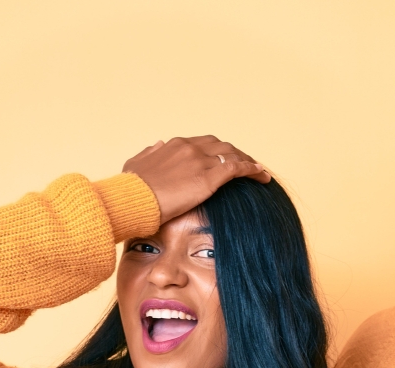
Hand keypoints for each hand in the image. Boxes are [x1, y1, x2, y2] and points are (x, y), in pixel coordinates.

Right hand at [123, 136, 271, 223]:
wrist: (133, 198)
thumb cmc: (132, 187)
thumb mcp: (136, 163)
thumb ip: (150, 152)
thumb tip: (159, 144)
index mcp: (175, 144)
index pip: (204, 143)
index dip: (217, 150)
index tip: (225, 158)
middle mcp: (190, 148)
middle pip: (221, 145)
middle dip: (236, 154)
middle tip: (246, 164)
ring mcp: (200, 161)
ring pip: (232, 155)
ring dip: (247, 161)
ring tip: (259, 172)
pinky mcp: (209, 178)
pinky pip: (237, 169)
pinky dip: (252, 170)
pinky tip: (262, 176)